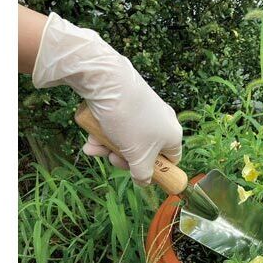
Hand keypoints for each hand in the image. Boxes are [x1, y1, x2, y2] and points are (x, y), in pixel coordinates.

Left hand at [32, 13, 181, 185]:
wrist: (108, 81)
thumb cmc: (130, 122)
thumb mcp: (138, 156)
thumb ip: (143, 174)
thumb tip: (144, 182)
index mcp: (172, 135)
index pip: (171, 160)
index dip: (155, 171)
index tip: (139, 175)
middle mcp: (161, 122)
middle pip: (144, 151)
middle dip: (124, 159)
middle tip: (112, 159)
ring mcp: (143, 111)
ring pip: (126, 139)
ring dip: (108, 148)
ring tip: (93, 148)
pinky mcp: (126, 102)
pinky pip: (117, 125)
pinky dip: (103, 134)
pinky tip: (89, 139)